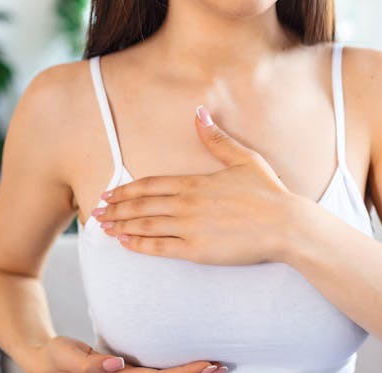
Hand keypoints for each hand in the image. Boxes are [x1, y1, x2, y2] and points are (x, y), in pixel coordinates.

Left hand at [92, 104, 297, 264]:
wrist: (285, 225)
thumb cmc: (268, 193)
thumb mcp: (244, 159)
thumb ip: (216, 139)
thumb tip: (199, 114)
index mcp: (195, 183)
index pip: (150, 185)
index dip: (127, 190)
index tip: (110, 193)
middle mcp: (186, 204)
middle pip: (141, 206)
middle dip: (115, 208)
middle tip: (96, 212)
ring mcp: (189, 228)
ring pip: (145, 226)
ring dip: (121, 225)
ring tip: (103, 227)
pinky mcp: (196, 251)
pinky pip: (160, 247)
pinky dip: (138, 244)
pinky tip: (125, 242)